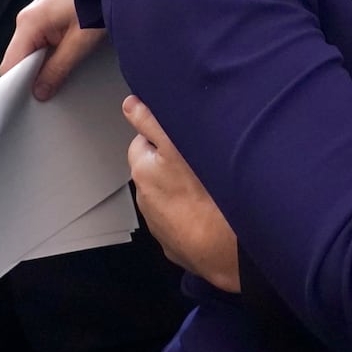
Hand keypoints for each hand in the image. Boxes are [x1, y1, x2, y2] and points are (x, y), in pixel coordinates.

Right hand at [2, 0, 101, 100]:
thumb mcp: (81, 42)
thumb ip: (58, 68)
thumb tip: (39, 91)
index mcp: (28, 23)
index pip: (9, 65)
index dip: (15, 86)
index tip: (25, 102)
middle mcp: (27, 18)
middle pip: (18, 59)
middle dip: (30, 78)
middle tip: (45, 95)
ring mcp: (36, 16)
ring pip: (30, 51)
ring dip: (41, 66)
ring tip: (56, 80)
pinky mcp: (47, 16)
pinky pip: (40, 42)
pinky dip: (48, 54)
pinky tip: (62, 63)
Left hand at [124, 95, 239, 292]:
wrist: (221, 248)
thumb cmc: (202, 193)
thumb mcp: (176, 146)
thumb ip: (151, 122)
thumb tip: (129, 104)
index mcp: (143, 170)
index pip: (144, 141)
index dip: (163, 135)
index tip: (184, 136)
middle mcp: (144, 198)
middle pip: (156, 169)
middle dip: (171, 162)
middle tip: (199, 159)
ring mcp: (160, 225)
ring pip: (170, 196)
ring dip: (182, 189)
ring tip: (208, 186)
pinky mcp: (177, 245)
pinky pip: (183, 221)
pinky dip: (192, 214)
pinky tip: (211, 210)